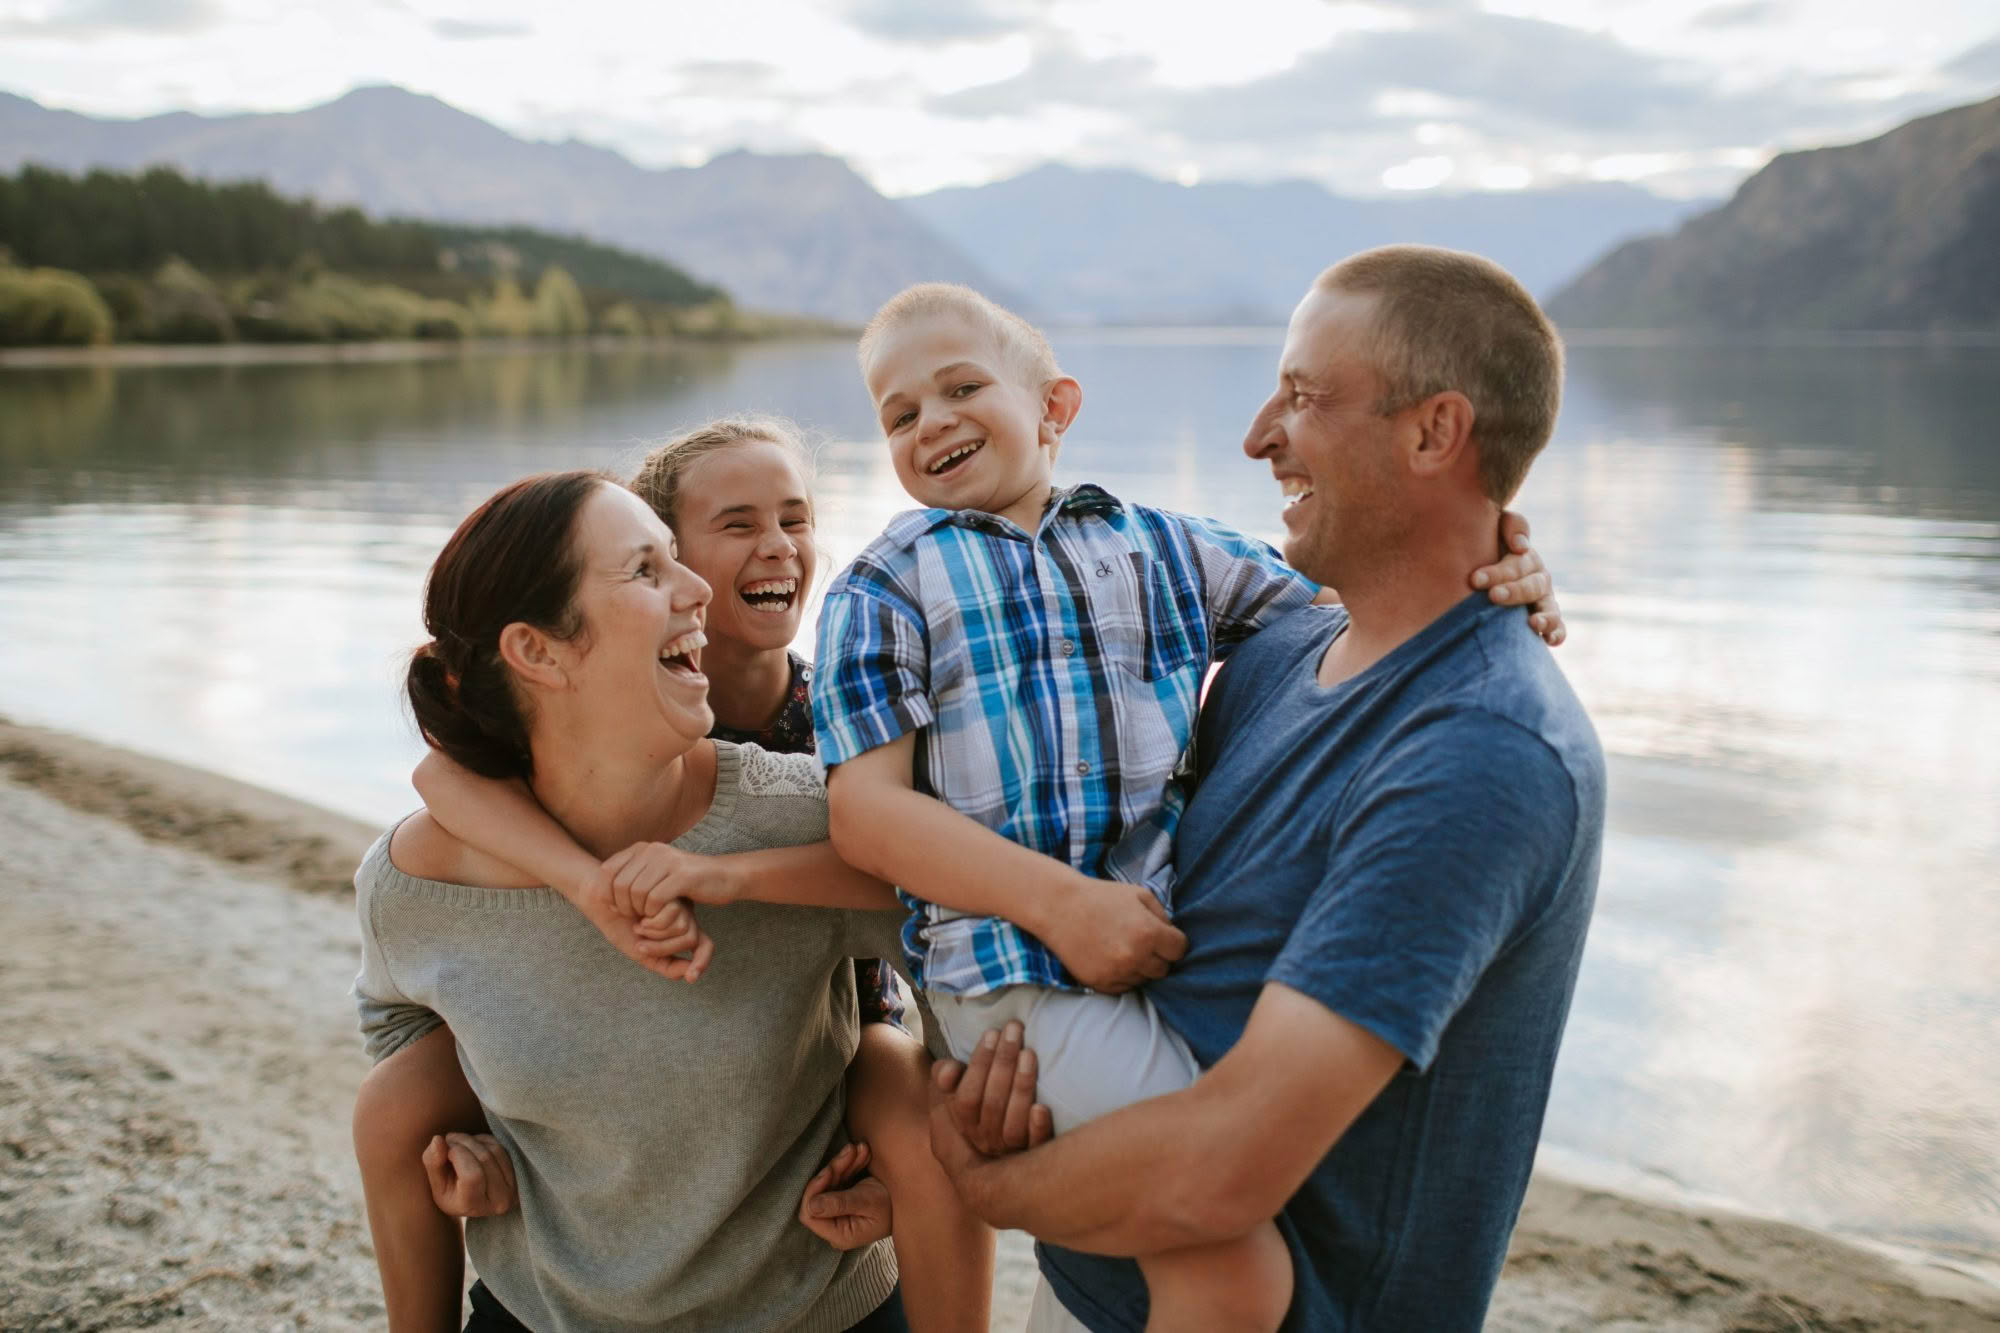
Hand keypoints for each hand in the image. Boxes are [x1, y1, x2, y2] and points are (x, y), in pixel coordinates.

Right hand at [422, 1132, 515, 1217]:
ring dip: (475, 1139)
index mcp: (473, 1206)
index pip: (472, 1175)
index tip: (446, 1148)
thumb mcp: (436, 1182)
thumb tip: (438, 1140)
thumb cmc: (450, 1190)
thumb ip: (433, 1162)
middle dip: (464, 1142)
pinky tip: (475, 1145)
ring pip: (495, 1150)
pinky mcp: (520, 1177)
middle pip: (484, 1159)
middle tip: (450, 1139)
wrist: (474, 1198)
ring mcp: (512, 1190)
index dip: (458, 1154)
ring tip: (460, 1142)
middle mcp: (498, 1201)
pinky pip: (504, 1148)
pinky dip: (487, 1140)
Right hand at [571, 852, 714, 983]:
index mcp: (680, 929)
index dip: (702, 961)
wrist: (601, 899)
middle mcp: (683, 913)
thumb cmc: (620, 924)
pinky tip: (637, 916)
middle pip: (690, 939)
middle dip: (662, 947)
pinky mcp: (668, 887)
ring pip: (682, 928)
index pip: (704, 946)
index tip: (691, 978)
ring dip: (655, 934)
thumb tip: (687, 975)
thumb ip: (664, 964)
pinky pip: (671, 915)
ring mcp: (677, 899)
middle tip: (641, 941)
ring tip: (637, 925)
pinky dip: (651, 924)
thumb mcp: (641, 951)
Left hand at [798, 1142, 892, 1249]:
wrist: (913, 1197)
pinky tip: (863, 1153)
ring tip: (862, 1149)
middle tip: (851, 1151)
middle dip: (833, 1170)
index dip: (814, 1191)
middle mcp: (835, 1225)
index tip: (830, 1170)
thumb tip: (811, 1206)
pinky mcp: (845, 1198)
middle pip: (818, 1194)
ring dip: (843, 1163)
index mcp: (839, 1234)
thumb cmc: (893, 1204)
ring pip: (828, 1182)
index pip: (810, 1215)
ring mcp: (839, 1211)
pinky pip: (838, 1178)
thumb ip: (840, 1203)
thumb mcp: (868, 1201)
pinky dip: (849, 1164)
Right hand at [937, 1021, 1054, 1156]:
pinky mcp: (1034, 1155)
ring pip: (1012, 1125)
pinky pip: (1034, 1146)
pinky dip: (1037, 1128)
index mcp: (964, 1122)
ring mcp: (1009, 1150)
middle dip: (1003, 1062)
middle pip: (992, 1104)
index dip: (979, 1064)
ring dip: (1021, 1087)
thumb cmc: (976, 1106)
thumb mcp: (950, 1092)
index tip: (992, 1033)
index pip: (967, 1096)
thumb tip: (949, 1070)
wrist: (994, 1157)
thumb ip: (944, 1076)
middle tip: (1014, 1030)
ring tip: (1029, 1053)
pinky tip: (1042, 1107)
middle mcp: (984, 1139)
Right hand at [1039, 874, 1185, 992]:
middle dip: (1157, 956)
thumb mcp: (1139, 894)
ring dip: (1139, 967)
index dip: (1173, 942)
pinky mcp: (1101, 983)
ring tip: (1122, 947)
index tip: (1163, 936)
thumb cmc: (1102, 897)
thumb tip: (1173, 936)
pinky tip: (1110, 956)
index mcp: (1149, 933)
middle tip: (1140, 941)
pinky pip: (1124, 987)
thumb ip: (1163, 916)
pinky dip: (1122, 975)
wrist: (1060, 908)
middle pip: (1164, 969)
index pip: (1180, 950)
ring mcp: (1117, 973)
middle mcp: (1135, 957)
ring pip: (1144, 980)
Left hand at [1471, 512, 1565, 646]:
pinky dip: (1557, 634)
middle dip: (1513, 592)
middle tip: (1493, 596)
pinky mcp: (1546, 620)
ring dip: (1544, 617)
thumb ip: (1510, 525)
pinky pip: (1558, 628)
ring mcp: (1544, 601)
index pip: (1517, 564)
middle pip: (1531, 586)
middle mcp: (1538, 579)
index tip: (1475, 579)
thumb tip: (1520, 546)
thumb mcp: (1495, 528)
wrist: (1484, 570)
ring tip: (1533, 623)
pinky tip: (1549, 641)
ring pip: (1550, 608)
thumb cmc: (1486, 546)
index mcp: (1526, 558)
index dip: (1499, 571)